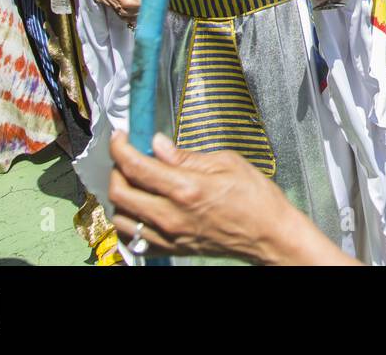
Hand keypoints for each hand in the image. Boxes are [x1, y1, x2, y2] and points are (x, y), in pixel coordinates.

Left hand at [109, 131, 312, 263]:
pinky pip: (133, 239)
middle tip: (127, 155)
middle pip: (119, 193)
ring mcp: (169, 235)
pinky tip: (138, 209)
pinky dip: (127, 223)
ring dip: (120, 196)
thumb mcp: (227, 163)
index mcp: (186, 188)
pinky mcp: (171, 249)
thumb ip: (187, 155)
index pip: (135, 166)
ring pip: (121, 218)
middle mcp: (171, 215)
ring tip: (133, 181)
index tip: (120, 136)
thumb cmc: (256, 198)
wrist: (270, 235)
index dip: (120, 147)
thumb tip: (158, 144)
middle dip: (115, 169)